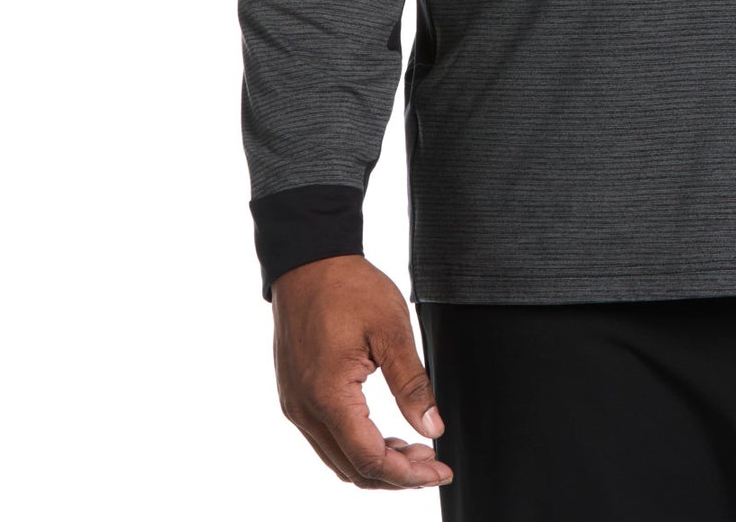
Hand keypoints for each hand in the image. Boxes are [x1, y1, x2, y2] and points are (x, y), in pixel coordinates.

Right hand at [270, 254, 452, 490]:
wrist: (308, 260)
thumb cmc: (349, 288)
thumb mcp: (392, 331)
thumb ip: (412, 384)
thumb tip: (433, 428)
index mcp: (328, 397)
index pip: (370, 460)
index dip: (408, 474)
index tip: (440, 470)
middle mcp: (305, 410)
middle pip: (352, 469)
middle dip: (396, 475)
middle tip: (433, 462)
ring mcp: (295, 405)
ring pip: (337, 459)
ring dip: (377, 463)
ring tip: (415, 449)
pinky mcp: (295, 395)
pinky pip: (326, 438)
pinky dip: (357, 446)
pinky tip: (385, 433)